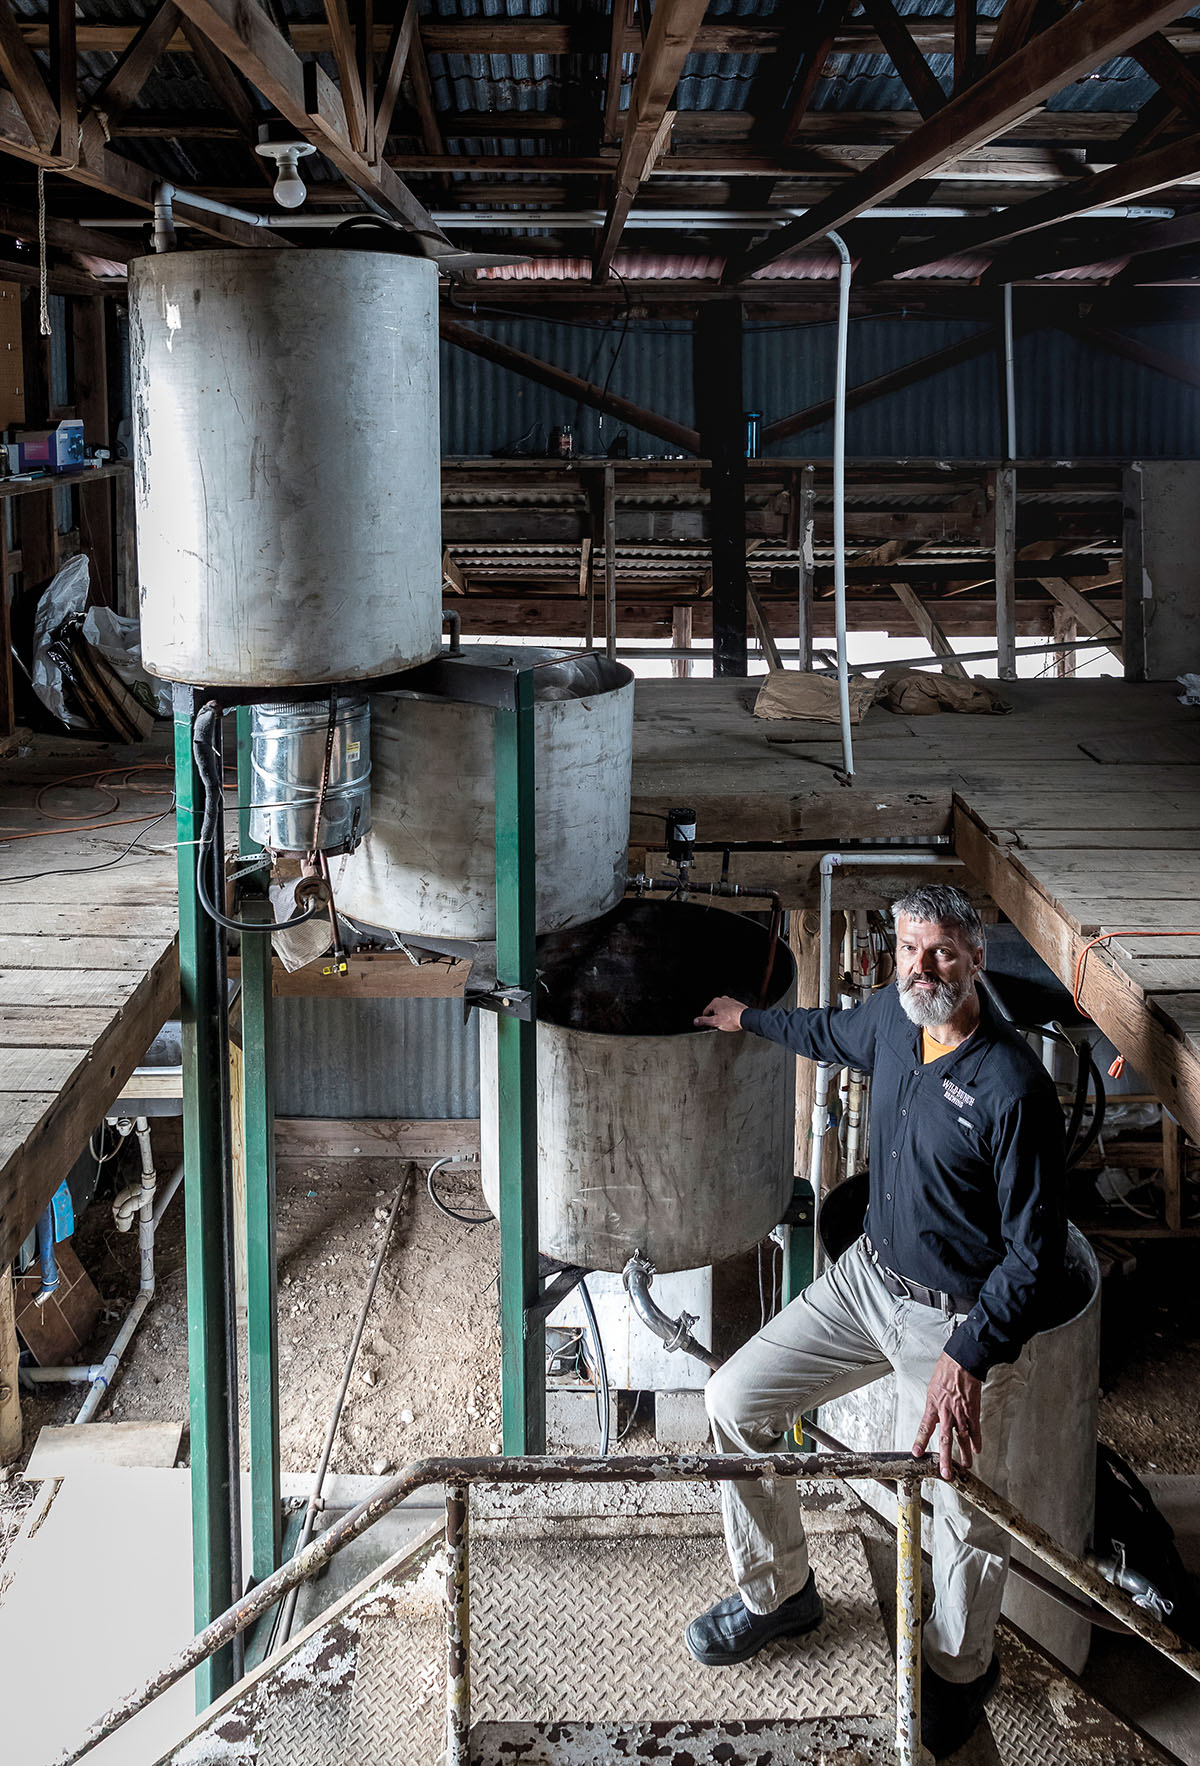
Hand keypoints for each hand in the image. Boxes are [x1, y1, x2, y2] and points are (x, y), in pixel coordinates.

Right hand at [694, 995, 747, 1031]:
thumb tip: (696, 1021)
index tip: (709, 1025)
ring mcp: (729, 1001)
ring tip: (727, 1023)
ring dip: (722, 1017)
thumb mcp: (715, 1022)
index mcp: (715, 1002)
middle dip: (715, 1018)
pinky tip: (731, 1020)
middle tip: (719, 1024)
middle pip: (714, 1011)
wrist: (746, 1018)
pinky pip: (729, 1011)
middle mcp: (722, 1000)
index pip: (705, 1013)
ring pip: (721, 1011)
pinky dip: (729, 1015)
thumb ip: (704, 1021)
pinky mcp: (736, 1005)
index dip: (706, 1021)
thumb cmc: (733, 1019)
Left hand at [912, 1352, 981, 1480]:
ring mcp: (961, 1413)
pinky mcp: (973, 1411)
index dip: (920, 1442)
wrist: (962, 1362)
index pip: (925, 1428)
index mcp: (933, 1405)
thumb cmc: (946, 1370)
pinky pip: (975, 1430)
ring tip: (965, 1466)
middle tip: (946, 1473)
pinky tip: (977, 1450)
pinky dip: (977, 1441)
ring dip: (964, 1454)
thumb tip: (933, 1415)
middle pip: (945, 1440)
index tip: (917, 1454)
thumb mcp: (932, 1387)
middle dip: (945, 1459)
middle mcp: (947, 1412)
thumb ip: (934, 1404)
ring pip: (962, 1439)